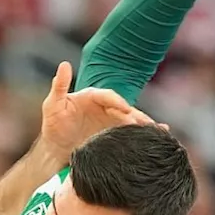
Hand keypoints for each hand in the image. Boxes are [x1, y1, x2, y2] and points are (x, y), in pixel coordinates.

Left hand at [39, 61, 156, 157]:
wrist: (55, 150)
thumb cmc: (52, 125)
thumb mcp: (52, 105)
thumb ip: (60, 85)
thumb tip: (64, 64)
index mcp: (92, 96)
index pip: (108, 96)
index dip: (117, 101)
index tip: (125, 109)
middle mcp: (105, 106)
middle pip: (124, 108)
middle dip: (135, 115)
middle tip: (145, 123)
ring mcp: (111, 121)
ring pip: (131, 120)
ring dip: (144, 124)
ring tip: (157, 130)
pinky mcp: (115, 134)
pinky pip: (132, 131)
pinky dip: (146, 132)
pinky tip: (162, 133)